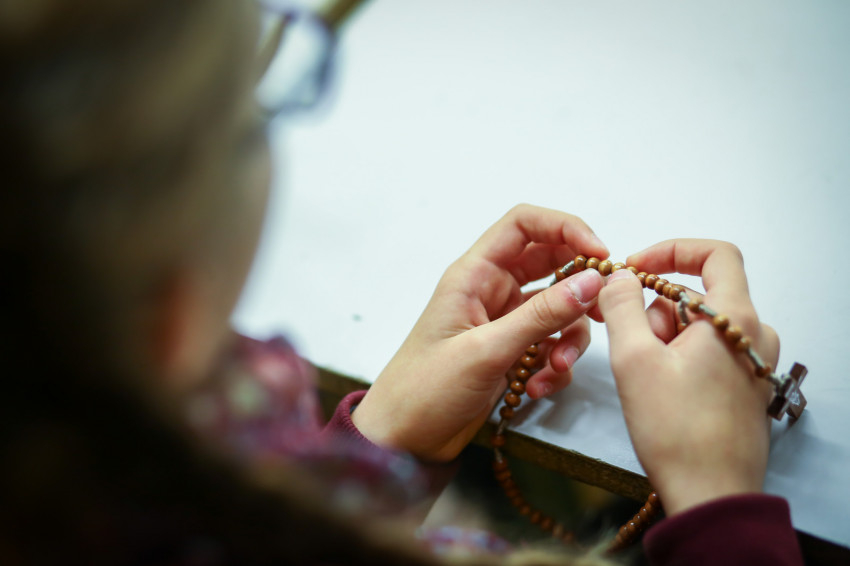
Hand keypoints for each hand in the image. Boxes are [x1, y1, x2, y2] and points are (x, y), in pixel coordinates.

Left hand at [352, 204, 608, 461]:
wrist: (402, 441)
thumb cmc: (425, 389)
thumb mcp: (487, 350)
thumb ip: (541, 315)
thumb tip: (591, 280)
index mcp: (474, 274)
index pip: (524, 224)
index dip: (566, 227)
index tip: (600, 254)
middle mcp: (490, 290)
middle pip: (550, 264)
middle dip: (579, 287)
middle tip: (602, 310)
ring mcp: (502, 321)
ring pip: (557, 309)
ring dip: (568, 337)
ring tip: (557, 368)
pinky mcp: (511, 352)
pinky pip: (549, 344)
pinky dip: (554, 364)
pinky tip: (537, 387)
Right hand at [598, 239, 779, 515]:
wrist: (711, 494)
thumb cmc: (674, 427)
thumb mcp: (634, 359)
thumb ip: (622, 306)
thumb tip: (621, 277)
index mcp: (736, 319)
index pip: (716, 254)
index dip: (672, 251)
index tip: (636, 268)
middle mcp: (755, 335)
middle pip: (699, 296)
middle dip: (657, 311)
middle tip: (632, 346)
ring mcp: (754, 363)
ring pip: (700, 327)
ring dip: (665, 339)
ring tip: (648, 378)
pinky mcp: (747, 387)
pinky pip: (709, 352)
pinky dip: (680, 358)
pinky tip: (663, 391)